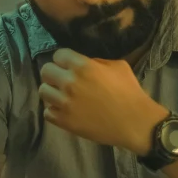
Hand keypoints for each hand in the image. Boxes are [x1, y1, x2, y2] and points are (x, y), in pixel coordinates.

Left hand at [38, 48, 168, 153]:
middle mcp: (69, 82)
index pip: (58, 55)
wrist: (134, 122)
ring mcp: (64, 103)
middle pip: (45, 71)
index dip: (64, 59)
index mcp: (83, 66)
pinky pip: (47, 112)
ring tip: (62, 95)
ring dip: (52, 91)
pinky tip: (65, 110)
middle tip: (63, 79)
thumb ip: (96, 62)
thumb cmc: (129, 92)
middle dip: (54, 73)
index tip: (69, 65)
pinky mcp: (64, 121)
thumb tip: (83, 63)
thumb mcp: (117, 66)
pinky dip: (54, 110)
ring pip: (43, 91)